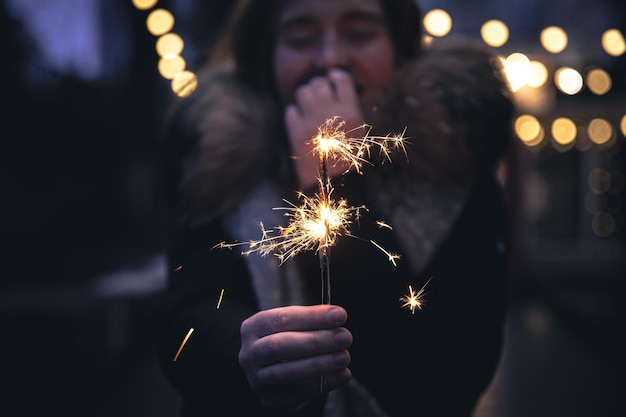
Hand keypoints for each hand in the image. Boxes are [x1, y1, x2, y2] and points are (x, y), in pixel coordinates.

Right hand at [239, 305, 352, 413]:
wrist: (271, 372)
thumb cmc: (288, 340)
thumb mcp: (293, 325)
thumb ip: (311, 321)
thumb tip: (336, 317)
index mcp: (253, 327)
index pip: (282, 318)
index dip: (312, 317)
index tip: (340, 315)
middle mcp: (249, 354)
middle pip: (280, 346)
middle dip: (316, 341)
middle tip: (345, 337)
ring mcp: (257, 379)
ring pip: (285, 372)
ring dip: (319, 364)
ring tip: (344, 356)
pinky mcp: (270, 400)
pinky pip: (297, 394)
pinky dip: (323, 384)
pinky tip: (342, 374)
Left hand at [285, 69, 366, 188]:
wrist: (332, 185)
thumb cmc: (347, 158)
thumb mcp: (358, 131)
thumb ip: (348, 108)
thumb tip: (335, 87)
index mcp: (351, 112)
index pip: (341, 78)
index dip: (335, 76)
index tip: (332, 78)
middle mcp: (331, 114)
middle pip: (319, 82)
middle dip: (318, 86)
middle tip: (318, 94)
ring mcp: (312, 122)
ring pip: (303, 91)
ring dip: (304, 96)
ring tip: (307, 105)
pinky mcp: (295, 132)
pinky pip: (290, 110)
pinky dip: (294, 114)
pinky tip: (300, 121)